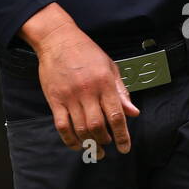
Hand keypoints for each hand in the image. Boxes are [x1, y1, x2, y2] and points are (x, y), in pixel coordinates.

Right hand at [31, 24, 140, 155]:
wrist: (58, 39)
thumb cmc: (86, 51)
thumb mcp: (109, 66)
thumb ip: (121, 91)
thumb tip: (133, 112)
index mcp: (104, 82)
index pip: (116, 115)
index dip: (123, 136)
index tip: (124, 148)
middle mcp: (87, 91)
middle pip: (98, 125)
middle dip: (105, 140)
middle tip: (108, 144)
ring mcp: (69, 96)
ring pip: (81, 128)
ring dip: (90, 142)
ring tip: (95, 148)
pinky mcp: (54, 99)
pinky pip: (62, 125)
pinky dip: (69, 139)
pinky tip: (76, 144)